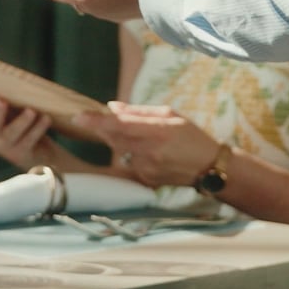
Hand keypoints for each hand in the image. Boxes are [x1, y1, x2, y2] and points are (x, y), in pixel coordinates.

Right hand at [0, 90, 74, 170]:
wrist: (39, 153)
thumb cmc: (23, 124)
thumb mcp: (12, 110)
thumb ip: (7, 98)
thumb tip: (7, 77)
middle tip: (1, 100)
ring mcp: (4, 146)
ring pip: (11, 132)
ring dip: (21, 121)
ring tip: (31, 111)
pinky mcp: (19, 154)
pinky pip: (29, 140)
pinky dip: (38, 128)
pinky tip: (46, 118)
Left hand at [79, 102, 221, 187]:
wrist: (209, 167)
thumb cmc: (191, 136)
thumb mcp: (170, 114)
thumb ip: (139, 112)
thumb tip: (112, 108)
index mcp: (158, 131)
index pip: (120, 125)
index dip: (97, 122)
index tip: (79, 117)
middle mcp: (151, 152)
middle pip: (114, 139)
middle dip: (103, 128)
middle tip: (98, 120)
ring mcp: (147, 168)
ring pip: (119, 151)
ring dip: (118, 141)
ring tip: (138, 137)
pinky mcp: (146, 179)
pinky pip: (128, 163)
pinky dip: (129, 154)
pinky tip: (146, 152)